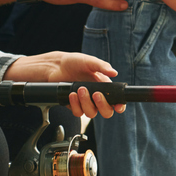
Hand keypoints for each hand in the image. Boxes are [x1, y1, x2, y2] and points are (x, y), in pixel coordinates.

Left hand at [3, 51, 126, 117]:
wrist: (56, 66)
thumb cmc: (74, 62)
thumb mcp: (89, 61)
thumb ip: (102, 66)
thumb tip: (114, 73)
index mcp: (104, 87)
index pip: (117, 101)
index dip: (119, 106)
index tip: (118, 106)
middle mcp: (96, 97)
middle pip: (106, 111)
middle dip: (102, 105)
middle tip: (95, 94)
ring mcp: (85, 102)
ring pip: (91, 113)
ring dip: (86, 103)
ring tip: (80, 89)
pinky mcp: (74, 105)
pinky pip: (78, 112)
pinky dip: (75, 104)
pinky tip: (72, 94)